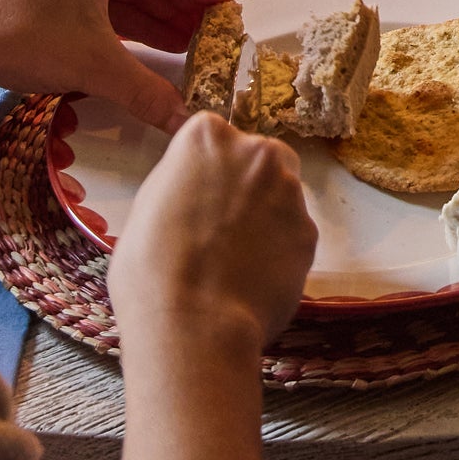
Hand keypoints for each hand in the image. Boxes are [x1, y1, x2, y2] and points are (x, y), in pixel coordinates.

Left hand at [0, 0, 231, 135]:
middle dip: (183, 3)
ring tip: (186, 48)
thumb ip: (149, 91)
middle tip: (210, 38)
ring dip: (158, 12)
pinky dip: (130, 15)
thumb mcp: (95, 63)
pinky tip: (150, 45)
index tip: (223, 15)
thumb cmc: (19, 35)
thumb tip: (187, 121)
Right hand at [109, 112, 316, 357]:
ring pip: (281, 197)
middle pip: (260, 159)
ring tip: (235, 260)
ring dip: (266, 219)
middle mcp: (257, 153)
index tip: (200, 193)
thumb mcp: (148, 206)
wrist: (193, 323)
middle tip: (221, 227)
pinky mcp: (310, 233)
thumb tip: (197, 190)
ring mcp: (289, 192)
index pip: (214, 136)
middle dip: (247, 185)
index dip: (207, 169)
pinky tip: (253, 277)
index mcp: (208, 137)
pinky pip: (294, 234)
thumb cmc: (152, 270)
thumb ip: (183, 182)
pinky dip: (280, 251)